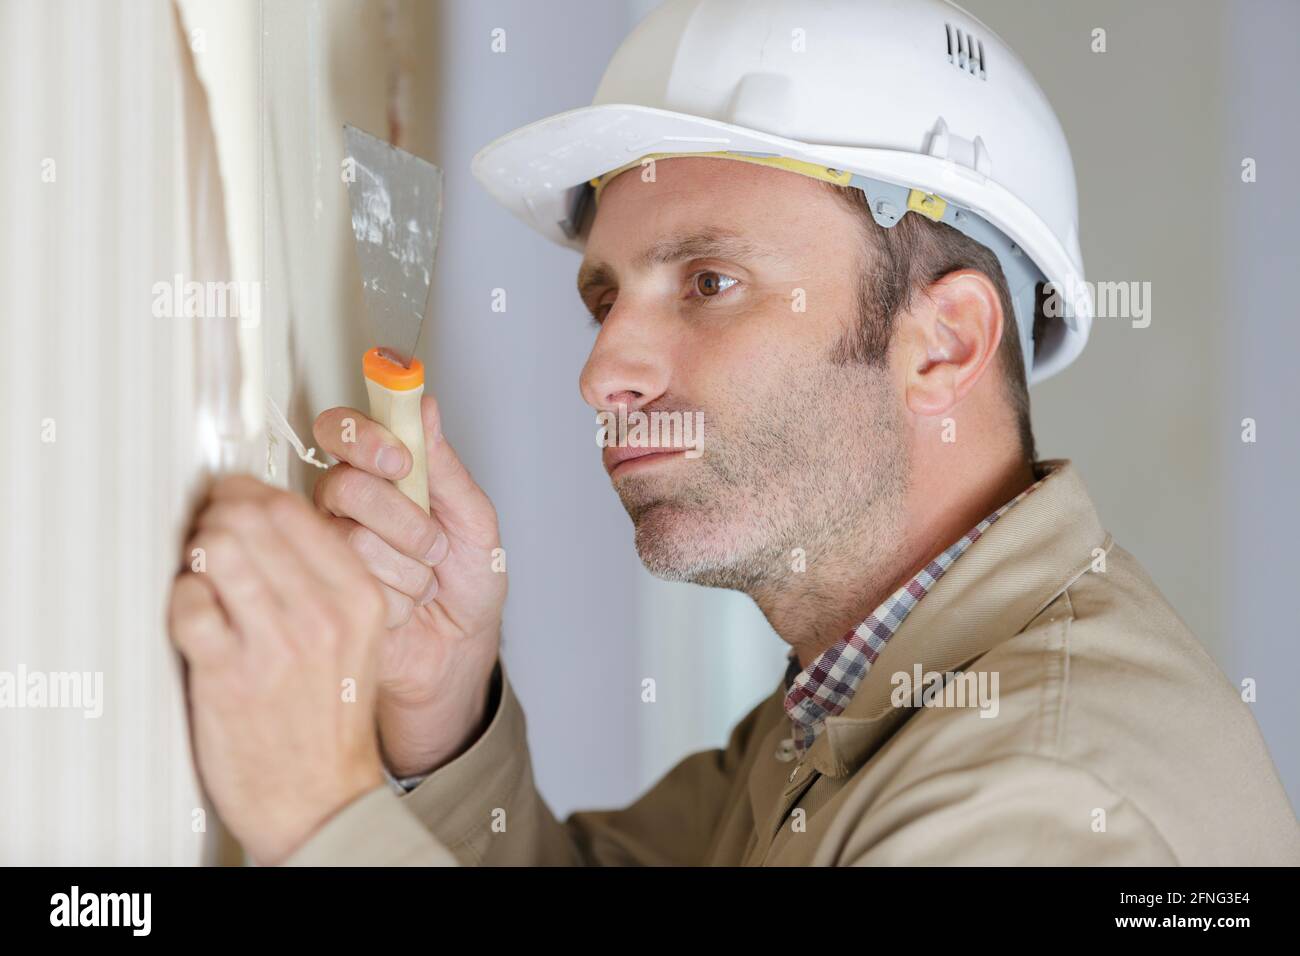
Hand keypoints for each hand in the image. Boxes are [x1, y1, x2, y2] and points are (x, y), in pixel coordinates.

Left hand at [168, 476, 386, 864]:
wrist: (322, 798)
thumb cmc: (330, 717)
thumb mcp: (358, 638)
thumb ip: (326, 578)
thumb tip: (266, 515)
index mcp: (359, 597)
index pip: (294, 509)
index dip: (249, 495)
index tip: (235, 502)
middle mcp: (322, 614)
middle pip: (250, 517)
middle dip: (217, 515)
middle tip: (209, 531)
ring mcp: (274, 643)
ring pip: (216, 549)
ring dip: (196, 551)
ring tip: (201, 571)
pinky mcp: (227, 674)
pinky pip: (187, 602)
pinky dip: (181, 601)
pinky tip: (197, 617)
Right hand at [312, 394, 505, 776]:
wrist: (460, 650)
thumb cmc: (467, 581)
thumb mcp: (474, 520)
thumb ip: (445, 467)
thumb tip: (425, 405)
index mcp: (377, 474)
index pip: (341, 430)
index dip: (362, 438)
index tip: (399, 459)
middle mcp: (342, 506)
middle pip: (344, 486)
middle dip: (403, 519)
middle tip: (435, 544)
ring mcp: (328, 551)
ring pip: (354, 541)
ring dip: (410, 569)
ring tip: (426, 583)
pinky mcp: (325, 596)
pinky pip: (356, 585)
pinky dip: (400, 601)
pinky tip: (406, 609)